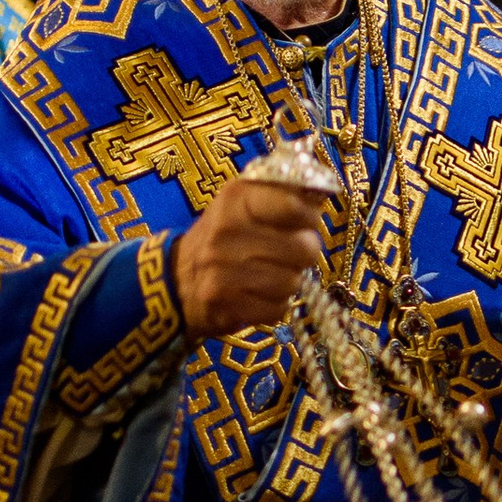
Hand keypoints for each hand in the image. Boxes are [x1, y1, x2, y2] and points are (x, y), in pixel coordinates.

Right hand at [173, 176, 330, 338]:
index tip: (307, 222)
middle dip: (304, 254)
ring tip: (273, 275)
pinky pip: (277, 309)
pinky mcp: (224, 305)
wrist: (178, 278)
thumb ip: (285, 193)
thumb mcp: (246, 202)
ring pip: (292, 282)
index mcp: (236, 198)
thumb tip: (324, 192)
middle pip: (302, 249)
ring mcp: (222, 270)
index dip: (310, 217)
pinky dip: (275, 306)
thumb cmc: (226, 236)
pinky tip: (260, 296)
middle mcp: (226, 231)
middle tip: (292, 254)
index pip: (293, 205)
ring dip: (290, 281)